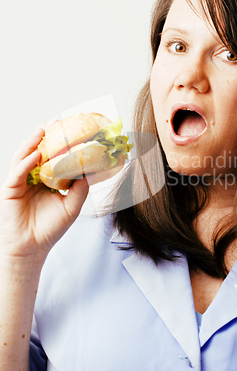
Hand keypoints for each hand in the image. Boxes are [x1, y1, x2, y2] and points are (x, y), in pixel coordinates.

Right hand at [0, 124, 88, 260]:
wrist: (32, 249)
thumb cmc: (50, 229)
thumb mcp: (71, 206)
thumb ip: (80, 188)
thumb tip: (92, 170)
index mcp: (46, 180)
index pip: (51, 157)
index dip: (59, 143)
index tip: (71, 130)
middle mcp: (32, 178)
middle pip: (36, 152)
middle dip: (45, 136)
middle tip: (56, 121)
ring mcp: (19, 183)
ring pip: (24, 157)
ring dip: (32, 143)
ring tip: (43, 130)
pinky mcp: (9, 190)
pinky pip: (17, 173)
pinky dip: (26, 162)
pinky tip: (36, 154)